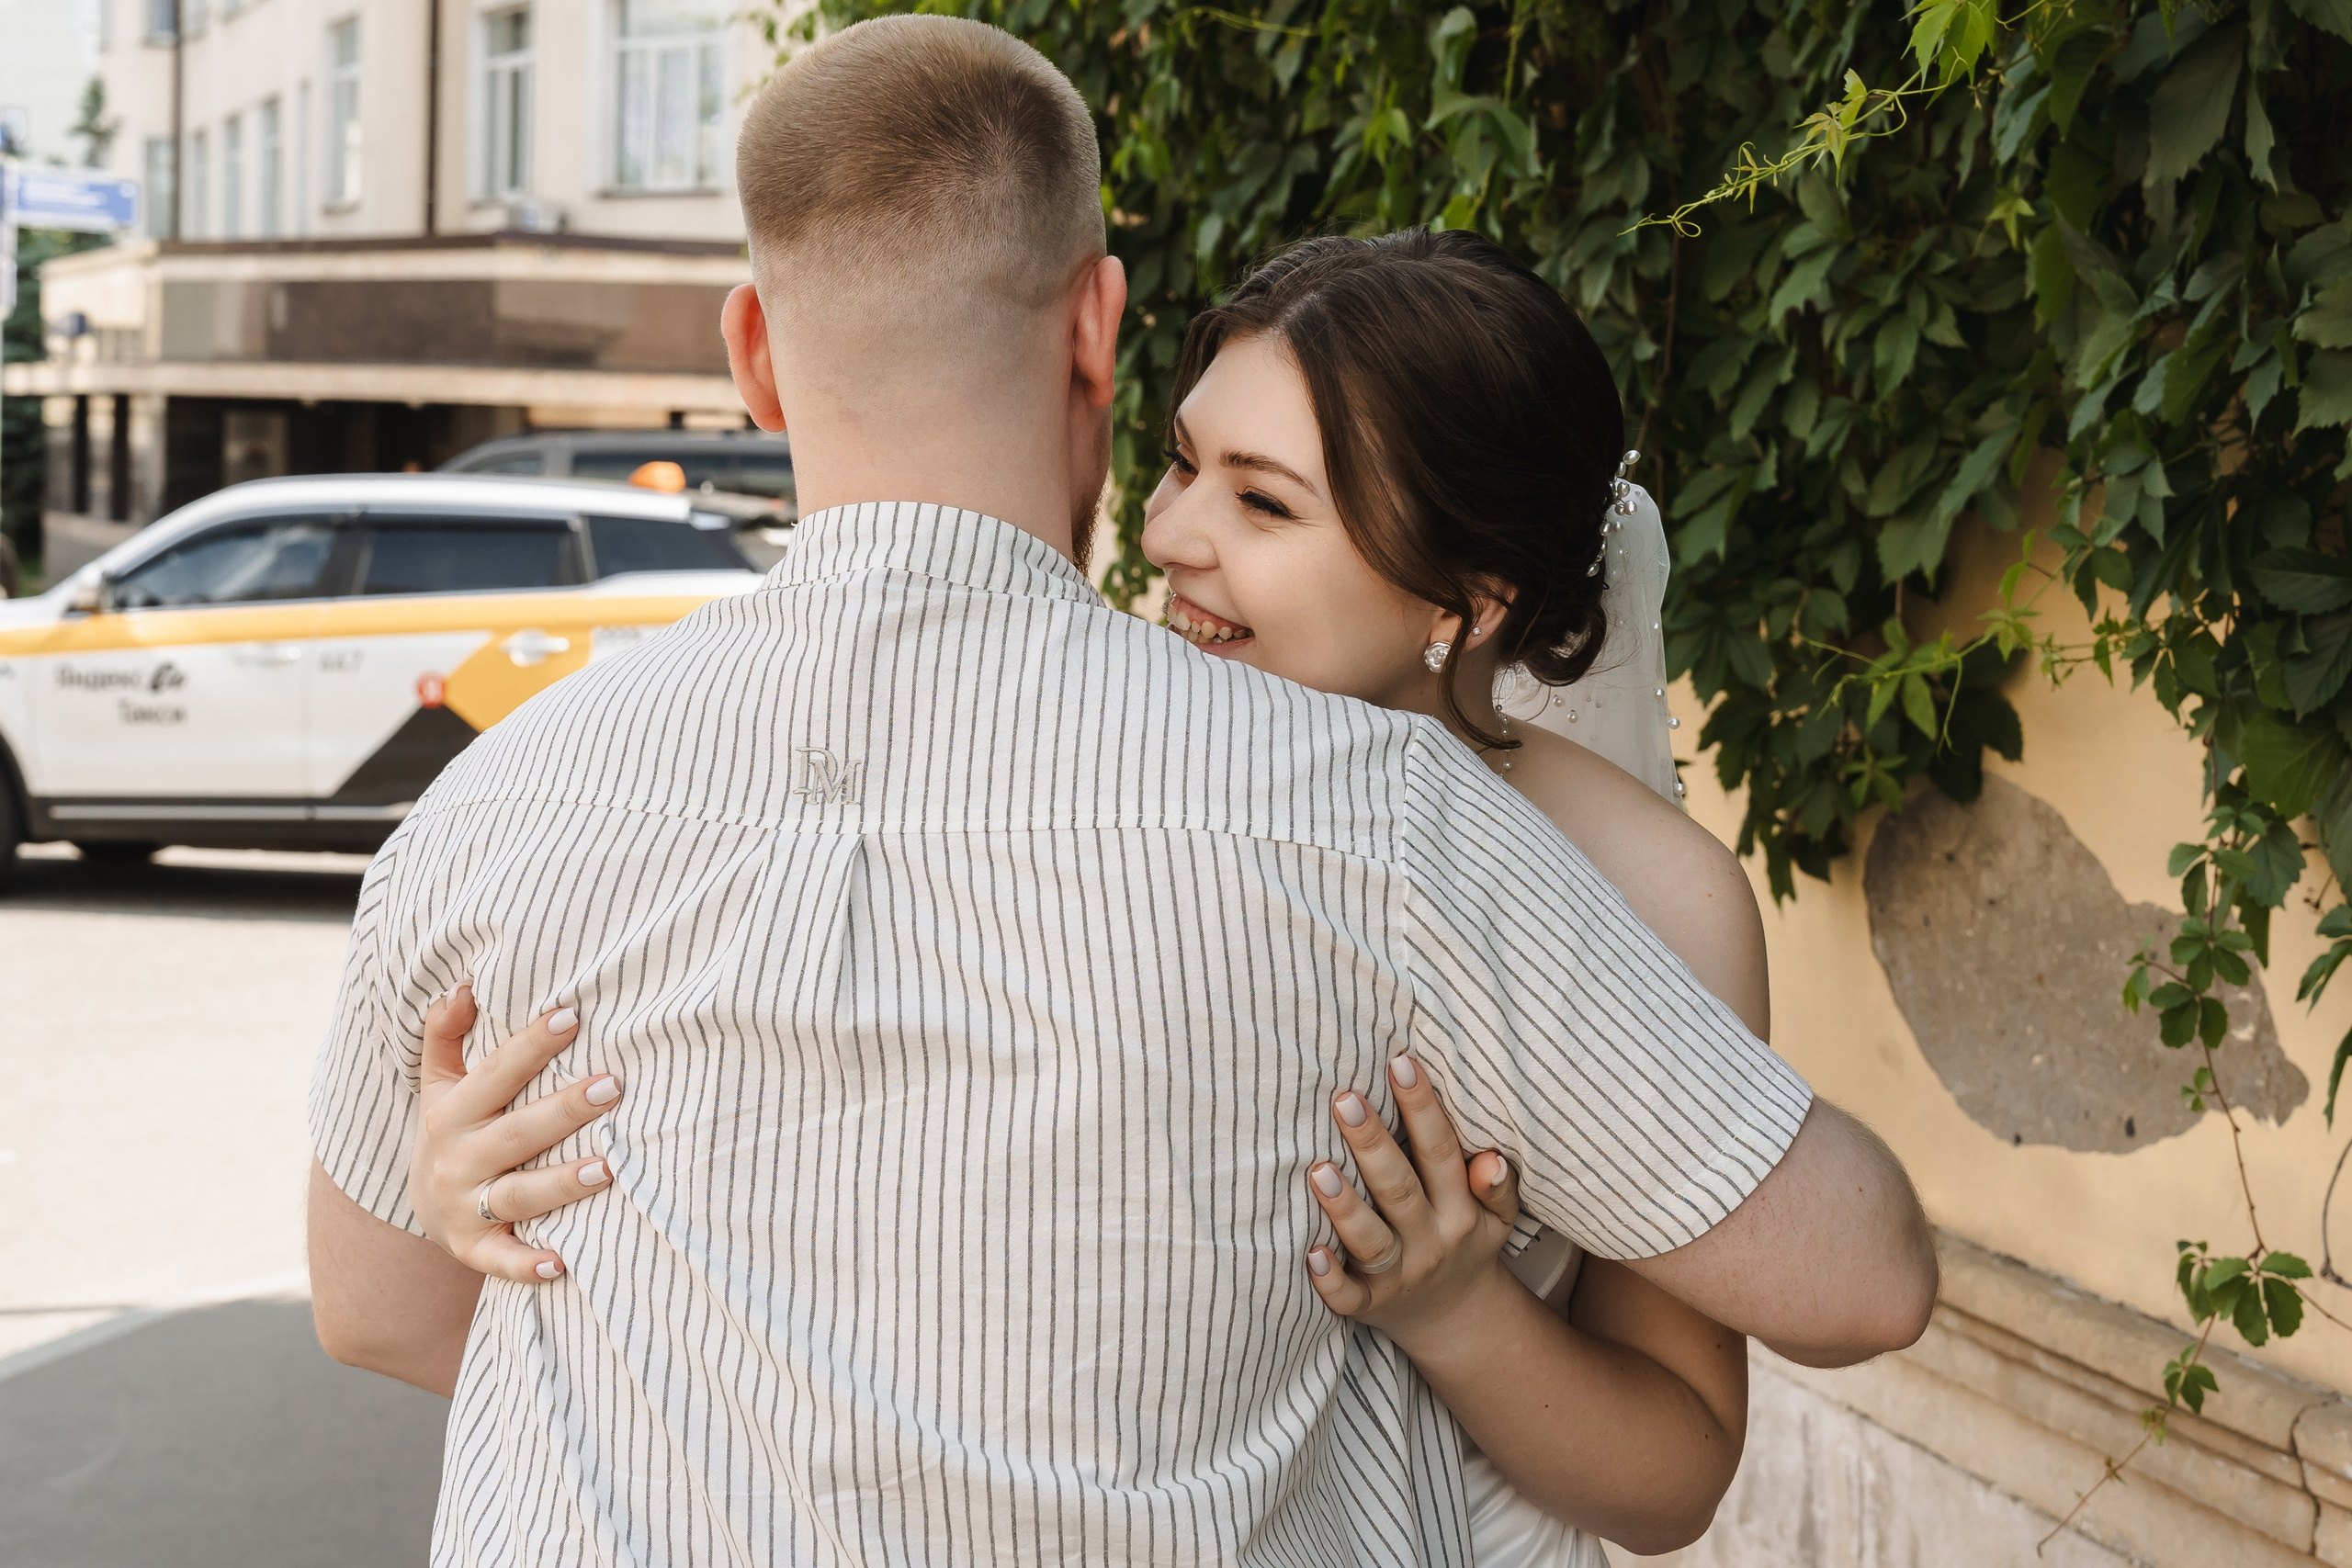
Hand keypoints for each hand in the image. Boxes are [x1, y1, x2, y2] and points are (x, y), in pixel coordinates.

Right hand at [408, 985, 622, 1283]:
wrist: (421, 1209)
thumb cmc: (453, 1130)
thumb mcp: (440, 1083)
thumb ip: (446, 1033)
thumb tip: (464, 985)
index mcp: (452, 1112)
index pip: (495, 1074)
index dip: (531, 1046)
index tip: (572, 1017)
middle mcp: (457, 1159)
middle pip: (516, 1133)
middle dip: (564, 1110)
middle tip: (613, 1086)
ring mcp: (465, 1207)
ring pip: (518, 1195)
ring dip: (562, 1183)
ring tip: (608, 1167)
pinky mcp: (473, 1250)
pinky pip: (500, 1260)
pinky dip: (526, 1265)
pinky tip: (561, 1263)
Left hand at [1304, 1055, 1523, 1348]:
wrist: (1455, 1321)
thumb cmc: (1464, 1242)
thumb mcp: (1497, 1219)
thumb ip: (1498, 1187)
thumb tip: (1492, 1159)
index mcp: (1459, 1211)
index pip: (1439, 1153)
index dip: (1422, 1108)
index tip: (1400, 1064)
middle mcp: (1429, 1242)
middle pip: (1399, 1189)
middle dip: (1371, 1143)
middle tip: (1344, 1098)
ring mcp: (1397, 1277)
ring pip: (1370, 1242)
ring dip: (1345, 1207)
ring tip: (1317, 1169)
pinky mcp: (1368, 1305)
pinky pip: (1347, 1298)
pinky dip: (1328, 1279)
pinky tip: (1308, 1252)